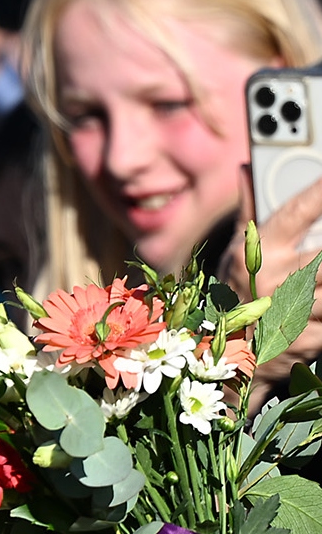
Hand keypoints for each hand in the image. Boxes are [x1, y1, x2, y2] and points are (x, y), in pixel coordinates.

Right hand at [221, 167, 321, 407]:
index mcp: (255, 253)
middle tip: (321, 261)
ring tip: (318, 288)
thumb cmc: (232, 299)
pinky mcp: (307, 339)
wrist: (221, 362)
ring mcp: (290, 311)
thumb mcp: (235, 254)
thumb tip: (245, 171)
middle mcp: (272, 279)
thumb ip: (248, 212)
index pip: (295, 213)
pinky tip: (320, 311)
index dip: (318, 193)